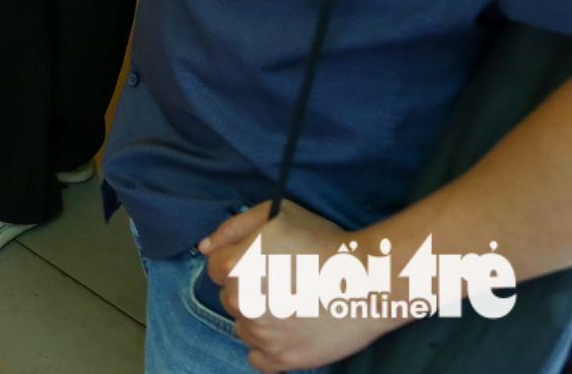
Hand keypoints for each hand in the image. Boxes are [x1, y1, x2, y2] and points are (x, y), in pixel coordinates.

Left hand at [201, 201, 407, 370]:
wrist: (369, 281)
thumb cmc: (323, 242)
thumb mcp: (275, 215)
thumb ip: (233, 228)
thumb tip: (205, 248)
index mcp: (235, 266)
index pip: (217, 267)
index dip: (241, 262)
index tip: (266, 262)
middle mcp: (241, 302)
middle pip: (229, 297)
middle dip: (249, 289)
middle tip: (284, 282)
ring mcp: (261, 334)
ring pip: (243, 326)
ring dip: (258, 318)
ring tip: (292, 305)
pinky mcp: (283, 359)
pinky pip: (257, 358)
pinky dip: (268, 348)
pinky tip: (287, 331)